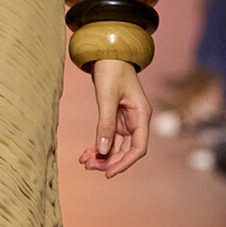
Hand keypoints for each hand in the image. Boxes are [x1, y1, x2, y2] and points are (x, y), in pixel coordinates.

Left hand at [79, 58, 150, 177]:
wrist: (108, 53)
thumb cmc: (111, 69)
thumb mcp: (107, 96)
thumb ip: (105, 123)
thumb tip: (103, 149)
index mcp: (142, 115)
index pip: (138, 147)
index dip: (125, 162)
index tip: (108, 173)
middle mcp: (136, 120)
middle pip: (126, 150)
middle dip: (108, 160)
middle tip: (88, 166)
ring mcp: (126, 120)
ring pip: (116, 146)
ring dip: (101, 155)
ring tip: (84, 162)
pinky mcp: (116, 118)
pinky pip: (109, 138)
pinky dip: (98, 146)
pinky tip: (85, 153)